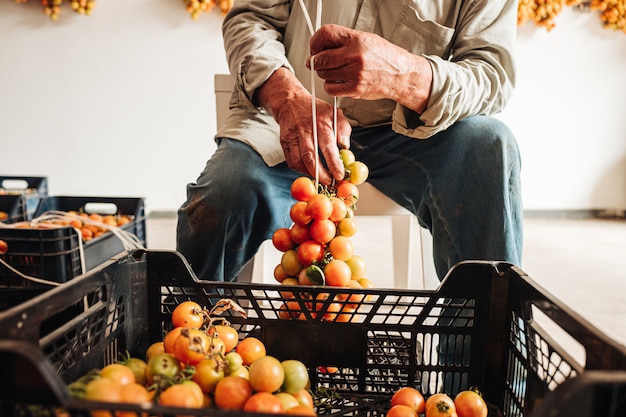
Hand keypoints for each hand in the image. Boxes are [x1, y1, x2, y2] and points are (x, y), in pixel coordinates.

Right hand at [256, 68, 351, 183]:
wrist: (290, 101)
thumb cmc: (315, 110)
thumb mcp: (334, 113)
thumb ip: (343, 130)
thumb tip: (345, 147)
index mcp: (320, 123)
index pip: (327, 146)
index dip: (333, 163)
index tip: (339, 175)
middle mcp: (304, 130)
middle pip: (310, 157)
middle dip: (320, 173)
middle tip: (329, 182)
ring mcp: (292, 136)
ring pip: (298, 161)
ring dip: (309, 173)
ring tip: (320, 178)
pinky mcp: (284, 142)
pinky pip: (291, 161)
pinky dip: (300, 169)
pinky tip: (308, 170)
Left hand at [307, 24, 431, 113]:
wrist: (400, 74)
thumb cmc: (384, 57)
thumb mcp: (365, 39)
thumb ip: (343, 40)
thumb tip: (320, 46)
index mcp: (357, 39)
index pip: (326, 33)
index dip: (315, 41)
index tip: (314, 47)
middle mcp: (355, 55)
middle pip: (320, 58)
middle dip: (315, 61)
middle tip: (316, 62)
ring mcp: (355, 73)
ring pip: (324, 74)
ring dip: (324, 73)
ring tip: (333, 70)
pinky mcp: (355, 89)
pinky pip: (330, 88)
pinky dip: (330, 86)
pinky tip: (337, 81)